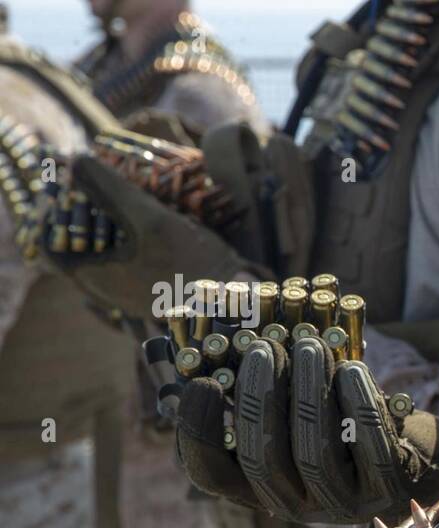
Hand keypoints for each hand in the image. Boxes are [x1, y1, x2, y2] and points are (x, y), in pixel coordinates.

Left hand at [45, 153, 253, 318]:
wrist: (233, 300)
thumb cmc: (190, 263)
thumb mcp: (149, 217)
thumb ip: (110, 186)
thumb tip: (76, 157)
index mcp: (91, 277)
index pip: (48, 241)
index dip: (52, 211)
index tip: (67, 187)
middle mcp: (103, 291)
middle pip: (74, 246)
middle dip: (80, 214)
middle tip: (92, 186)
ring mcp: (125, 295)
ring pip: (99, 254)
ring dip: (104, 226)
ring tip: (119, 199)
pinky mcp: (148, 294)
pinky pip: (122, 263)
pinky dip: (124, 241)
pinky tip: (142, 223)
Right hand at [176, 337, 438, 523]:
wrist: (421, 462)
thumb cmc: (346, 425)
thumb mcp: (300, 410)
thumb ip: (265, 388)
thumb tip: (225, 331)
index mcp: (261, 487)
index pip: (210, 474)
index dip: (198, 431)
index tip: (201, 382)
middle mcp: (297, 504)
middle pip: (262, 460)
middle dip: (259, 398)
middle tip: (264, 347)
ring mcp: (343, 503)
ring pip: (313, 453)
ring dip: (307, 393)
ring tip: (309, 346)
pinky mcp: (388, 490)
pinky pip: (369, 449)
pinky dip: (358, 404)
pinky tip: (352, 368)